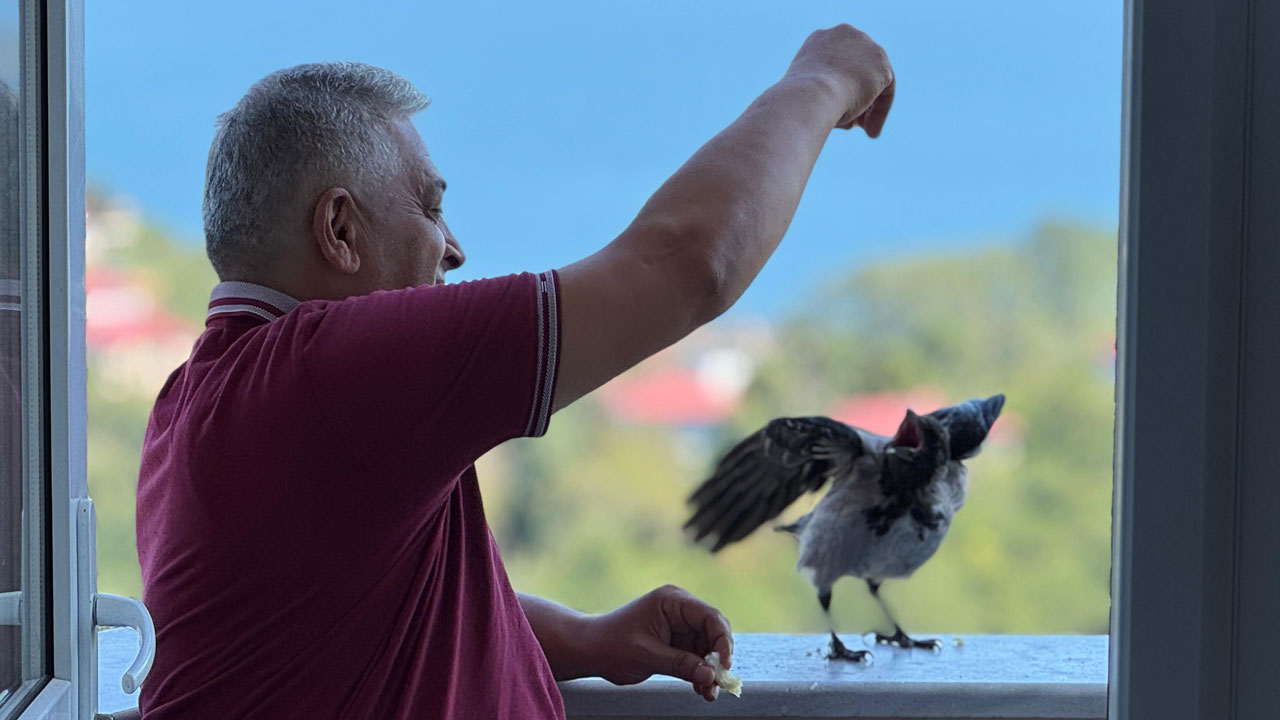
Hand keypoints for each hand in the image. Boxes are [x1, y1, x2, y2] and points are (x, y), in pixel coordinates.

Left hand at [582, 585, 733, 701]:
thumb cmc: (612, 645)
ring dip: (710, 670)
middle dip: (718, 658)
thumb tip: (711, 675)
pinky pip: (697, 656)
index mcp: (672, 601)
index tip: (724, 667)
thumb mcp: (647, 656)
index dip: (722, 641)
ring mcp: (679, 626)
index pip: (709, 617)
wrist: (590, 650)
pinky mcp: (676, 642)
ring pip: (708, 647)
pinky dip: (701, 673)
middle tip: (719, 683)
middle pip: (713, 632)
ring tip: (708, 693)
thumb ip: (681, 664)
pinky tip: (702, 689)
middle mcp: (679, 609)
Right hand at [784, 24, 895, 136]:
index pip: (838, 61)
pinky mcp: (881, 65)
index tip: (838, 107)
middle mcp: (845, 34)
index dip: (839, 86)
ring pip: (873, 81)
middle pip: (858, 68)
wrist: (808, 96)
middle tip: (855, 123)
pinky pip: (885, 93)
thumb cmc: (797, 102)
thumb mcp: (801, 94)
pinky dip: (879, 113)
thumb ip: (819, 94)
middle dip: (858, 95)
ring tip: (863, 130)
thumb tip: (832, 108)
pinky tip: (870, 132)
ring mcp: (866, 47)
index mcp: (820, 39)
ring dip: (868, 107)